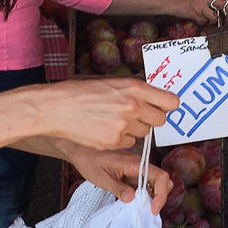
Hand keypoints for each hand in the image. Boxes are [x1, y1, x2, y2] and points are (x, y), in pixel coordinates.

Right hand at [47, 77, 177, 149]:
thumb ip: (133, 90)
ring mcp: (124, 125)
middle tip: (135, 116)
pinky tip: (104, 130)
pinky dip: (120, 140)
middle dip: (151, 120)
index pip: (171, 102)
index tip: (162, 107)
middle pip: (160, 121)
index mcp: (134, 88)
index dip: (167, 106)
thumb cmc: (80, 92)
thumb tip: (154, 97)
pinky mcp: (114, 141)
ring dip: (134, 130)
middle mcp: (133, 106)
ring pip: (143, 134)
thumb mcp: (110, 82)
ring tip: (113, 121)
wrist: (56, 107)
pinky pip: (129, 144)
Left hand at [69, 145, 172, 213]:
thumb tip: (132, 199)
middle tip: (149, 210)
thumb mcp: (101, 178)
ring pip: (155, 182)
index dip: (161, 194)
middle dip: (161, 196)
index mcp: (134, 163)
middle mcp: (139, 164)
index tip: (153, 209)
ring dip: (153, 196)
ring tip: (142, 209)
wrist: (81, 151)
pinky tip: (135, 202)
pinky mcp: (132, 173)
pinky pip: (145, 183)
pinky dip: (145, 194)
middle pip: (163, 179)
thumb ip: (117, 188)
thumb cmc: (89, 162)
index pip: (160, 176)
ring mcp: (137, 168)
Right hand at [173, 0, 227, 23]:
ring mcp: (201, 7)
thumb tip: (211, 1)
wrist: (170, 1)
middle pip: (222, 3)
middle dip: (222, 9)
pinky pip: (204, 21)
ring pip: (214, 16)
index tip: (222, 0)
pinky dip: (201, 22)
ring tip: (207, 18)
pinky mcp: (196, 15)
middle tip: (219, 11)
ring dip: (211, 19)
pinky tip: (197, 19)